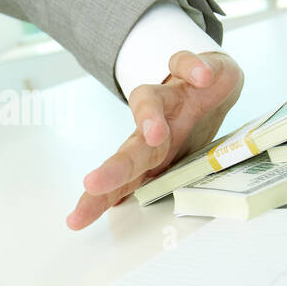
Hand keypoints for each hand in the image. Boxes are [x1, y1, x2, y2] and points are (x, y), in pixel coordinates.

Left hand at [67, 49, 243, 229]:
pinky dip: (192, 70)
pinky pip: (183, 64)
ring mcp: (168, 96)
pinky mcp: (187, 69)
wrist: (211, 82)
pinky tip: (201, 78)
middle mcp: (153, 126)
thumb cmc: (188, 124)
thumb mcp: (176, 157)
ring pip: (147, 101)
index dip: (99, 200)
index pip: (121, 179)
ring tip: (156, 134)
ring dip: (149, 118)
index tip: (75, 221)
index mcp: (150, 153)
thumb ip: (153, 178)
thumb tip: (117, 206)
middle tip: (92, 184)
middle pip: (131, 148)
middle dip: (114, 169)